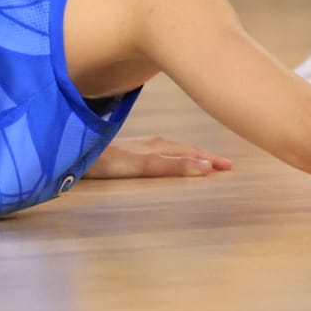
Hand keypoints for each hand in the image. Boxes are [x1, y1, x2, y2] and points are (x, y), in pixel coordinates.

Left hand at [84, 134, 233, 179]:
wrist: (79, 154)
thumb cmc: (110, 162)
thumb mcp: (144, 165)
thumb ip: (173, 166)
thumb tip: (206, 166)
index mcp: (160, 145)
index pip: (193, 153)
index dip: (211, 160)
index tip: (231, 166)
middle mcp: (153, 143)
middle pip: (186, 150)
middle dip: (206, 157)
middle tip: (227, 166)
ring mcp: (142, 146)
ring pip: (175, 151)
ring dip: (192, 157)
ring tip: (206, 163)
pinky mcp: (130, 152)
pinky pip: (161, 154)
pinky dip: (176, 158)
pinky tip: (171, 161)